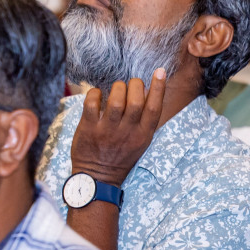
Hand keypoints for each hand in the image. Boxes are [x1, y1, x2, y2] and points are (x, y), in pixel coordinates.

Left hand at [70, 70, 167, 184]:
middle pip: (136, 100)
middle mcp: (127, 132)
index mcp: (143, 135)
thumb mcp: (140, 142)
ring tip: (116, 90)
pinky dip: (95, 93)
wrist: (97, 178)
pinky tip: (97, 94)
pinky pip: (92, 103)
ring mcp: (108, 131)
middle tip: (131, 85)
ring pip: (116, 99)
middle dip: (135, 84)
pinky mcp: (89, 129)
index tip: (159, 71)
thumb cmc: (120, 156)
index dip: (159, 87)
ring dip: (117, 87)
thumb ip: (144, 120)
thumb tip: (147, 92)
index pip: (154, 108)